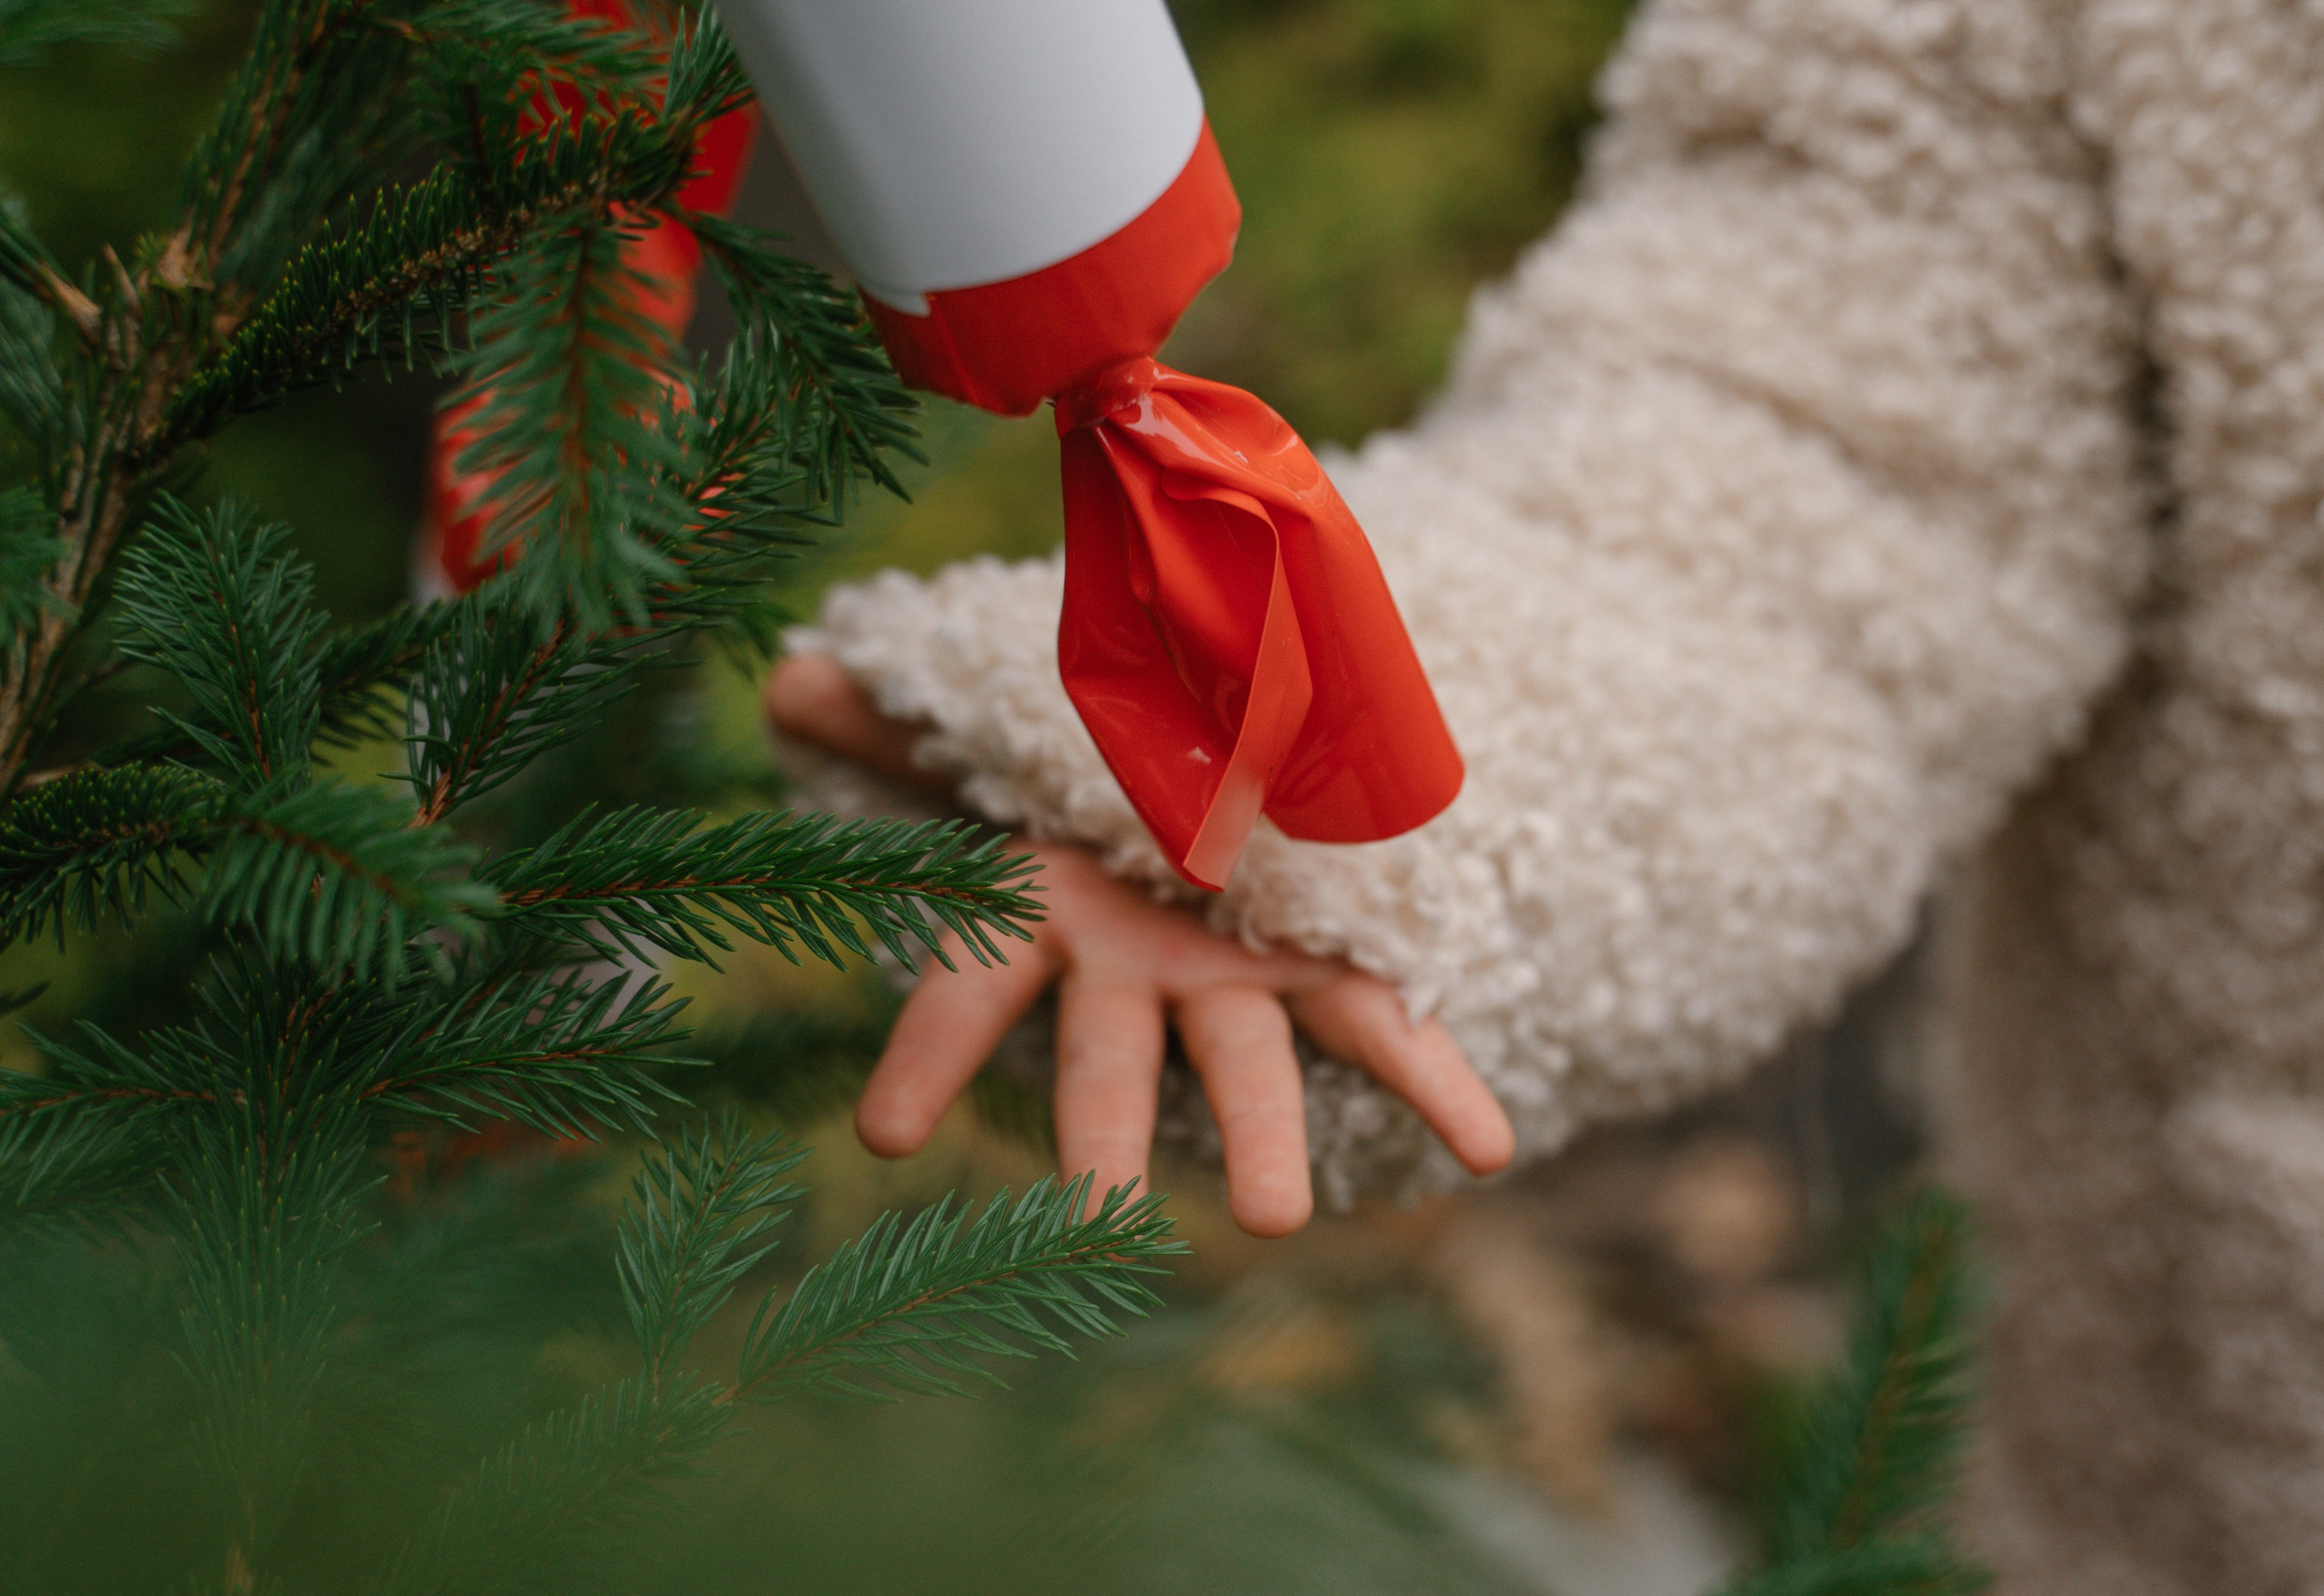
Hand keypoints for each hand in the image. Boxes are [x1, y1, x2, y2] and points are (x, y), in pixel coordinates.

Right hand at [767, 653, 1515, 1235]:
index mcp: (1049, 921)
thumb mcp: (994, 738)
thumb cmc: (1080, 780)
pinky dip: (1439, 1085)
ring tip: (1274, 1220)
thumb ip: (897, 720)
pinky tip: (1489, 1150)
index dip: (928, 1055)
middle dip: (1101, 1135)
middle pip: (1111, 1062)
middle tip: (1100, 1224)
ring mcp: (1235, 986)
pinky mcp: (1326, 973)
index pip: (971, 990)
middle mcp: (1137, 979)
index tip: (884, 1135)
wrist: (1212, 778)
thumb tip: (788, 675)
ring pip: (1245, 1066)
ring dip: (1257, 1136)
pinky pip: (1387, 1027)